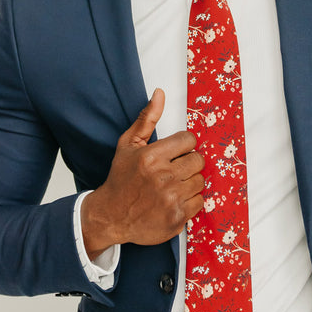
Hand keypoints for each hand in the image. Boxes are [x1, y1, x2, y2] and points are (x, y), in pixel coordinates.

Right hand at [81, 88, 204, 255]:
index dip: (183, 145)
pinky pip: (199, 202)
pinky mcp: (177, 218)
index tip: (174, 153)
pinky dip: (190, 201)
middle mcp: (163, 177)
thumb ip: (146, 119)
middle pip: (198, 160)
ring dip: (189, 182)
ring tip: (172, 186)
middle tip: (173, 170)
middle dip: (188, 163)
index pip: (189, 140)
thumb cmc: (121, 178)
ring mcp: (171, 199)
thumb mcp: (128, 144)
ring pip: (200, 181)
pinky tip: (174, 200)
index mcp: (152, 157)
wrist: (111, 216)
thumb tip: (160, 93)